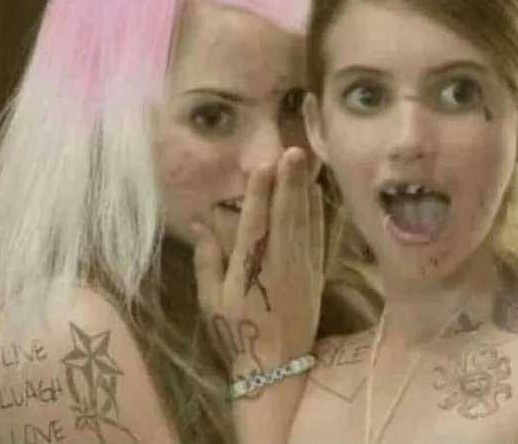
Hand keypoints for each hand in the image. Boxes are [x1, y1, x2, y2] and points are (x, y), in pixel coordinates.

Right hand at [192, 147, 323, 378]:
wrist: (277, 364)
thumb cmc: (236, 331)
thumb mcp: (211, 300)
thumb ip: (207, 260)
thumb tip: (200, 224)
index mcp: (249, 268)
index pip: (254, 224)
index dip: (258, 194)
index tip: (263, 166)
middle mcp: (277, 263)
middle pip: (284, 216)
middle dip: (288, 182)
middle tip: (293, 152)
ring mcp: (300, 267)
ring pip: (303, 222)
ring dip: (304, 190)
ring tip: (306, 162)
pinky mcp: (315, 273)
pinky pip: (316, 237)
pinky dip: (317, 213)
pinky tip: (316, 194)